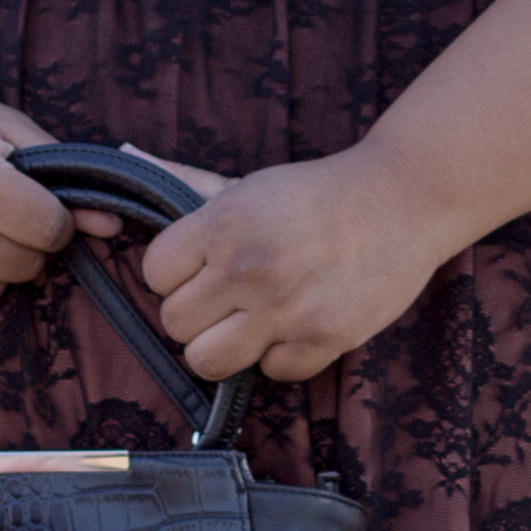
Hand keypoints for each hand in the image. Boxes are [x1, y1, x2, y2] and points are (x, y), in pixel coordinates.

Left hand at [129, 140, 450, 382]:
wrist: (405, 198)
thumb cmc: (319, 192)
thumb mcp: (248, 183)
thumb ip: (185, 182)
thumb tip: (125, 158)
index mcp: (224, 223)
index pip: (154, 274)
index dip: (174, 275)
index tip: (201, 269)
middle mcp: (249, 268)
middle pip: (173, 323)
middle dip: (197, 313)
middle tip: (228, 298)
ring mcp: (285, 309)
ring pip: (207, 362)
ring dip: (225, 346)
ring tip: (251, 323)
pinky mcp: (324, 339)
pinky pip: (272, 372)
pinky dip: (284, 355)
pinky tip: (299, 325)